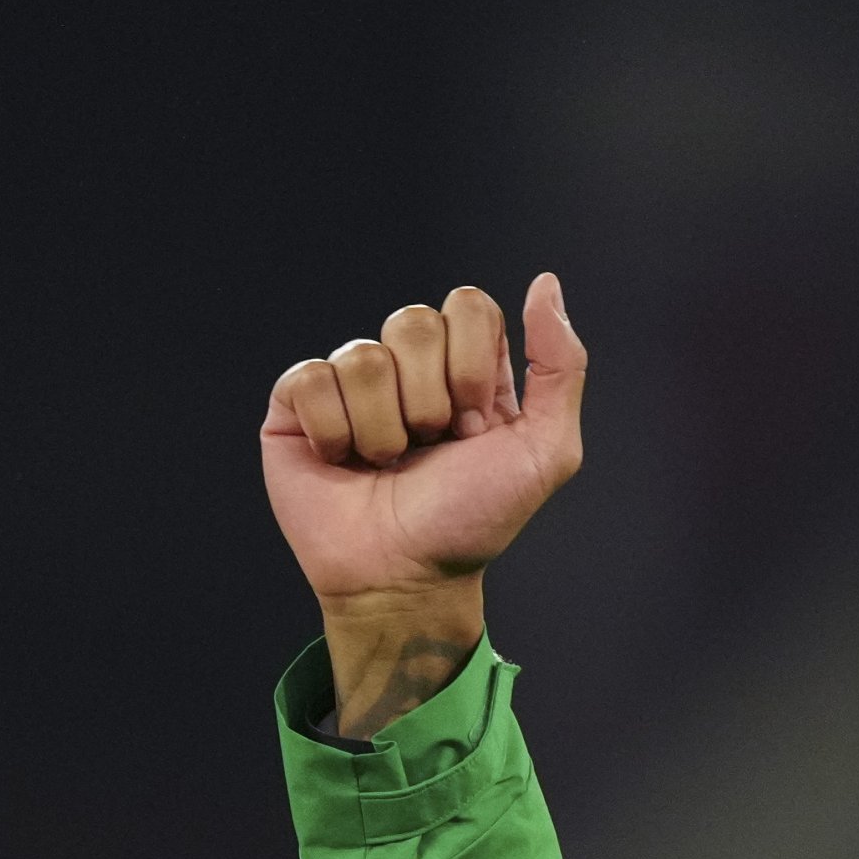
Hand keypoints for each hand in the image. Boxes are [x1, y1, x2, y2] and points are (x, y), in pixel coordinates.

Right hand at [260, 275, 587, 734]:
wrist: (405, 575)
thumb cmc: (475, 519)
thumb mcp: (546, 451)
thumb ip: (560, 367)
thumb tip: (546, 283)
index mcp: (469, 369)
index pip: (469, 306)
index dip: (474, 364)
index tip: (479, 421)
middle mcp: (410, 367)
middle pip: (413, 320)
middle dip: (431, 399)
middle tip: (432, 448)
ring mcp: (352, 381)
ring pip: (364, 357)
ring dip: (385, 427)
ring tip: (388, 464)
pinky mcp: (298, 402)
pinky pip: (312, 379)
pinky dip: (336, 432)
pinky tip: (345, 461)